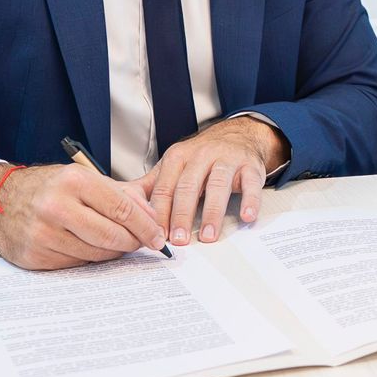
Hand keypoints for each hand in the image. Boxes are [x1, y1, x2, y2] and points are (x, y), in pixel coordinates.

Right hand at [0, 162, 166, 269]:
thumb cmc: (48, 188)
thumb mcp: (83, 178)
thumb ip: (119, 194)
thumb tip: (150, 216)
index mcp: (74, 181)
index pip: (122, 209)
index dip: (145, 227)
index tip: (157, 237)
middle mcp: (56, 207)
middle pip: (111, 235)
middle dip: (133, 243)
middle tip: (142, 244)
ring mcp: (43, 233)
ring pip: (95, 254)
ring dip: (112, 252)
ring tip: (116, 244)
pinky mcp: (35, 256)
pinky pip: (75, 263)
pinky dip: (89, 258)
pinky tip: (89, 248)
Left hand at [137, 116, 287, 246]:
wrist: (238, 136)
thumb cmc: (203, 157)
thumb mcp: (175, 165)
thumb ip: (152, 185)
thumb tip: (126, 204)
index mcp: (178, 157)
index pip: (165, 187)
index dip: (160, 212)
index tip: (157, 235)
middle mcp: (202, 155)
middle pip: (188, 186)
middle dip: (182, 215)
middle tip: (179, 240)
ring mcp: (227, 160)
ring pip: (218, 185)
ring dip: (212, 212)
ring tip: (208, 235)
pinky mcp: (250, 166)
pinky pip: (251, 184)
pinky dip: (250, 201)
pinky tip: (247, 217)